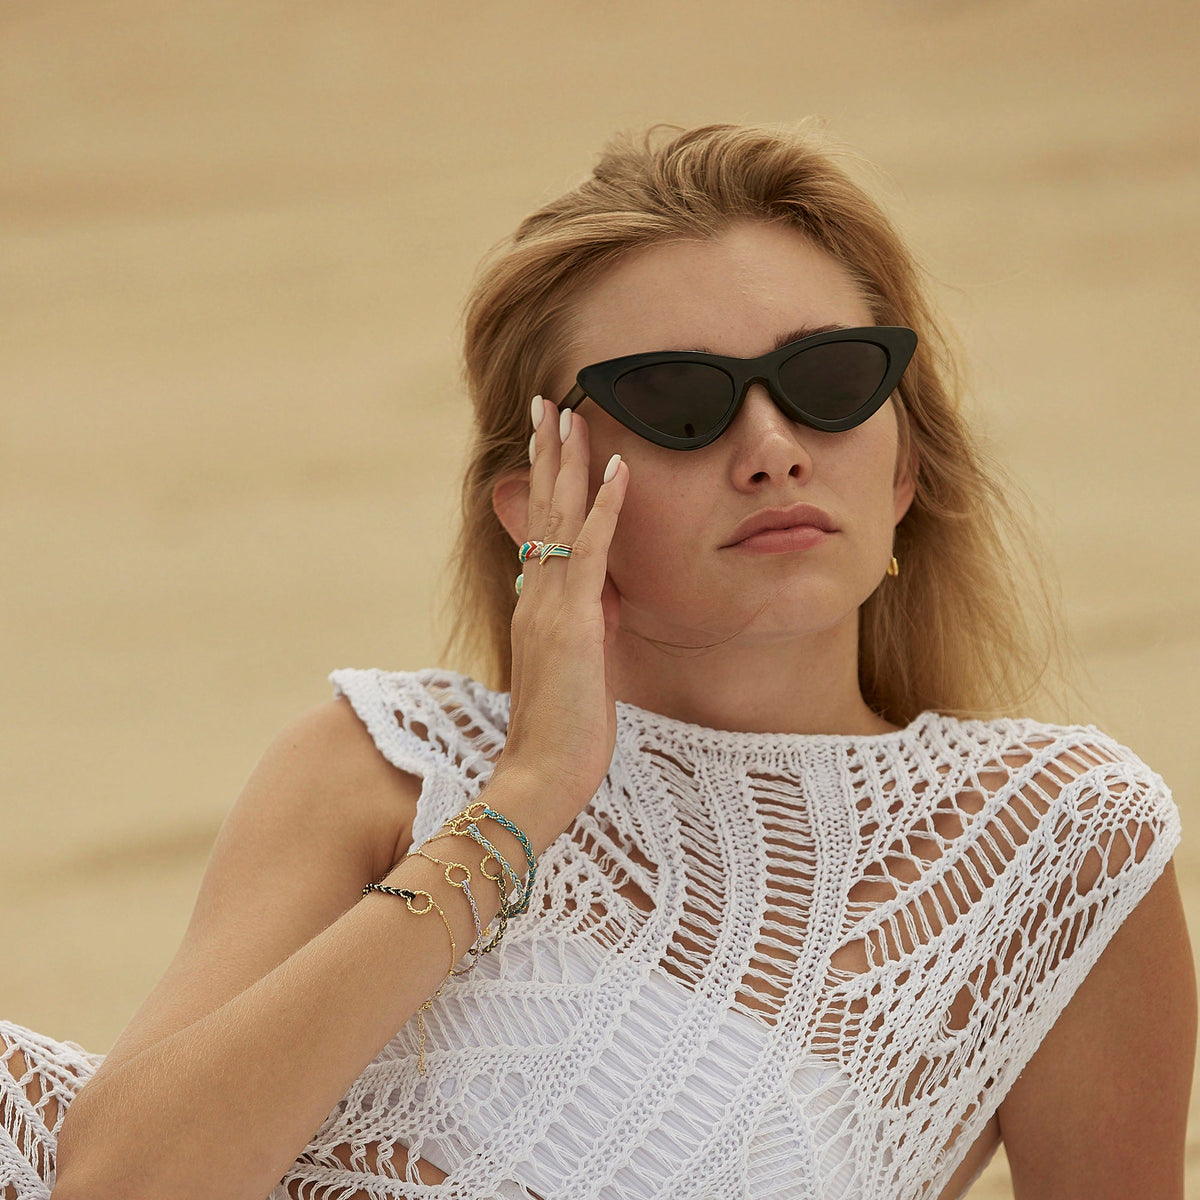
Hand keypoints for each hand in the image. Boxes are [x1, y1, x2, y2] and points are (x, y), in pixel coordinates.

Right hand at [493, 395, 628, 830]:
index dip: (546, 482)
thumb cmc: (561, 736)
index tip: (550, 440)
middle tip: (547, 402)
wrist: (540, 779)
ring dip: (567, 460)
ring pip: (557, 517)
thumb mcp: (577, 671)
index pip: (540, 529)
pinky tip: (617, 467)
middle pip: (541, 509)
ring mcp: (550, 607)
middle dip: (547, 453)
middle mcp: (535, 597)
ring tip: (568, 411)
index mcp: (536, 608)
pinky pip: (591, 551)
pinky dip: (604, 505)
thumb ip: (586, 628)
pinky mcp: (573, 623)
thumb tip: (604, 600)